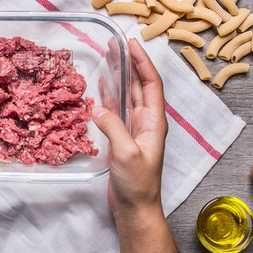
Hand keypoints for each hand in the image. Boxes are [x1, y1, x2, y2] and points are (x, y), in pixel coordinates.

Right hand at [93, 38, 166, 215]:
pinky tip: (101, 86)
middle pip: (140, 84)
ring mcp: (135, 129)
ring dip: (120, 76)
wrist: (136, 209)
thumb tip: (98, 108)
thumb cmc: (137, 185)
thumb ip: (113, 128)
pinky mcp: (123, 138)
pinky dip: (109, 96)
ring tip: (108, 57)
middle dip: (130, 62)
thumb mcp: (126, 154)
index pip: (151, 83)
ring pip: (128, 95)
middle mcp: (147, 122)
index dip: (142, 62)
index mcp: (154, 122)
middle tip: (116, 43)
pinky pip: (116, 110)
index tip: (132, 43)